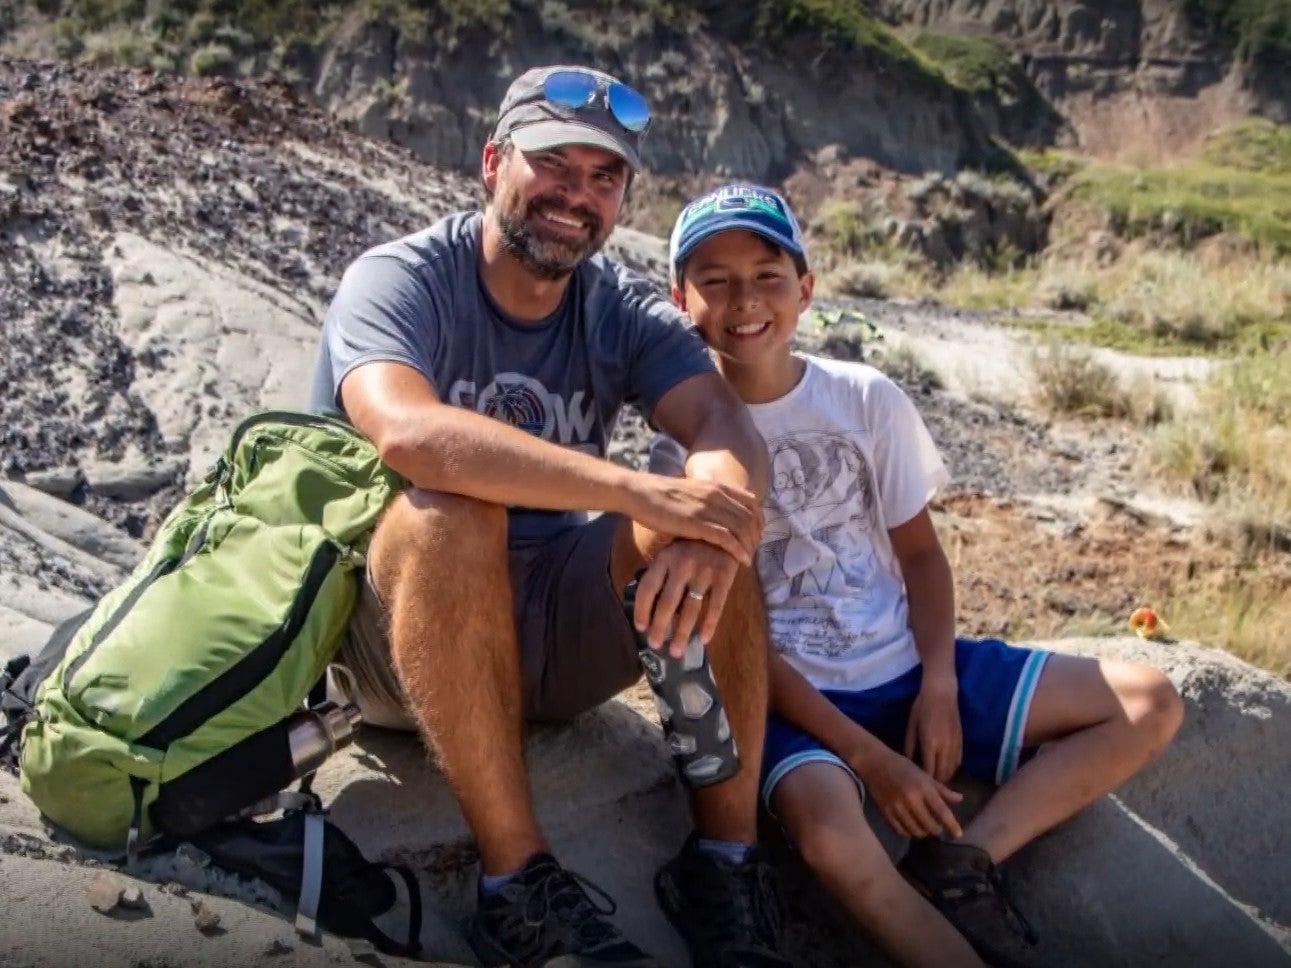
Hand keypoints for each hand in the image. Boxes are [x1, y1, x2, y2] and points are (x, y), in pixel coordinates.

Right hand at [626, 473, 762, 566]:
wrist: (640, 493)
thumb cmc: (662, 497)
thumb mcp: (693, 493)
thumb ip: (709, 501)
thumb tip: (720, 516)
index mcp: (717, 486)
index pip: (752, 503)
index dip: (760, 521)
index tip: (757, 535)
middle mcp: (717, 494)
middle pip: (750, 517)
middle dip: (756, 537)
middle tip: (754, 551)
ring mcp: (708, 508)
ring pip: (742, 528)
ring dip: (749, 546)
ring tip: (749, 558)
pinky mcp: (697, 523)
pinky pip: (727, 538)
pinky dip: (738, 550)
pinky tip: (741, 560)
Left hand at [631, 539, 739, 654]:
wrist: (726, 530)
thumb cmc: (693, 547)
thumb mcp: (672, 553)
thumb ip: (661, 574)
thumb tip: (647, 608)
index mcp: (665, 558)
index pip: (647, 588)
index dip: (642, 610)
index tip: (640, 628)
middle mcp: (682, 564)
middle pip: (667, 603)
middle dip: (660, 627)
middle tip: (656, 645)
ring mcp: (704, 570)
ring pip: (691, 609)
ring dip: (683, 633)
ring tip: (677, 651)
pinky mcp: (724, 575)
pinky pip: (716, 606)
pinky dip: (709, 625)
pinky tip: (704, 639)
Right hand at [859, 746, 963, 839]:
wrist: (874, 763)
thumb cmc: (902, 767)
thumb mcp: (924, 775)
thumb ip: (942, 790)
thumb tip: (960, 799)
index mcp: (923, 788)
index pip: (941, 811)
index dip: (952, 825)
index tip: (959, 834)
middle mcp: (911, 799)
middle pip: (930, 825)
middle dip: (937, 830)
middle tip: (939, 828)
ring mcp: (897, 807)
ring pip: (916, 831)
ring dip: (924, 833)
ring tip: (925, 828)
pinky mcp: (886, 813)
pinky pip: (901, 831)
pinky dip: (909, 832)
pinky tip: (911, 827)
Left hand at [904, 676, 962, 783]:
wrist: (942, 694)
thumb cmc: (921, 708)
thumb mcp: (911, 727)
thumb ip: (910, 747)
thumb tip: (908, 764)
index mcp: (930, 744)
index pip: (929, 772)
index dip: (924, 783)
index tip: (918, 787)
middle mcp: (945, 748)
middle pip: (942, 775)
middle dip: (934, 785)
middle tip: (925, 789)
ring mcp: (955, 746)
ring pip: (951, 771)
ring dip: (944, 779)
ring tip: (934, 783)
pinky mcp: (961, 743)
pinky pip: (957, 763)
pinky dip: (951, 770)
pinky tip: (943, 770)